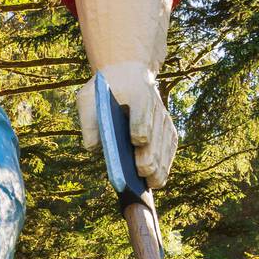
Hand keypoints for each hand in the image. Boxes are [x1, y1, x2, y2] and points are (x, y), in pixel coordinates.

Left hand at [77, 61, 177, 188]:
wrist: (127, 74)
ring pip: (165, 145)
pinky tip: (156, 180)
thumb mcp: (88, 97)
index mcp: (136, 94)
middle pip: (155, 134)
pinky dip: (165, 165)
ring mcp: (164, 118)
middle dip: (149, 153)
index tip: (137, 141)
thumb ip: (88, 121)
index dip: (140, 127)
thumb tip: (94, 148)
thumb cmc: (104, 90)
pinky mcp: (169, 129)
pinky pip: (170, 149)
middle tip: (141, 170)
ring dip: (159, 165)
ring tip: (149, 183)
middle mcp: (156, 106)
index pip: (142, 112)